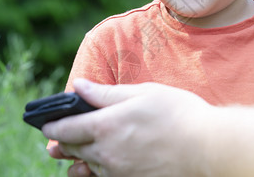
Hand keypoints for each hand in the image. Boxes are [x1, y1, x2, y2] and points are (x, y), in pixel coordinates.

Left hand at [42, 79, 213, 176]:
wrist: (207, 147)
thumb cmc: (177, 113)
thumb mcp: (142, 93)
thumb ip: (105, 93)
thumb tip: (78, 86)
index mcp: (106, 127)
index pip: (67, 128)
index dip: (53, 125)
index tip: (46, 124)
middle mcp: (107, 153)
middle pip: (74, 149)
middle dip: (62, 144)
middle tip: (55, 143)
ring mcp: (118, 172)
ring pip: (88, 167)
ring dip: (79, 160)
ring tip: (74, 157)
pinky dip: (99, 170)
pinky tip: (103, 164)